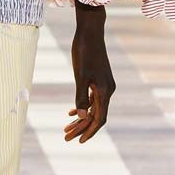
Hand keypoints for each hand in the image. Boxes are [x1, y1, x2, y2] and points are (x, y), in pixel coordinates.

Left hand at [64, 1, 114, 143]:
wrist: (90, 32)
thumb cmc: (84, 52)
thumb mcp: (80, 75)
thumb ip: (81, 96)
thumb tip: (82, 116)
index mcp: (105, 91)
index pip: (99, 119)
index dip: (88, 131)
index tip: (77, 141)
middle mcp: (108, 90)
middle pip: (96, 116)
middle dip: (81, 128)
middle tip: (66, 138)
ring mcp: (104, 85)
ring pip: (94, 108)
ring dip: (81, 119)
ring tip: (66, 128)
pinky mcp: (99, 79)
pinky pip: (93, 99)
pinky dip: (83, 106)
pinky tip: (71, 111)